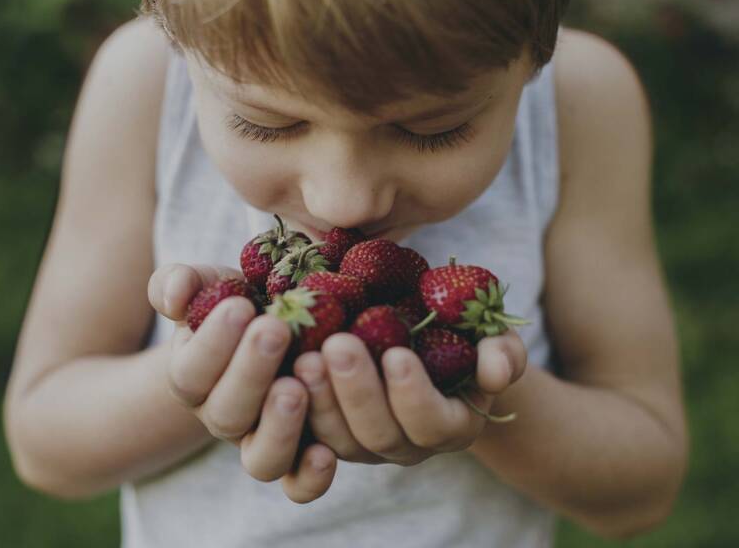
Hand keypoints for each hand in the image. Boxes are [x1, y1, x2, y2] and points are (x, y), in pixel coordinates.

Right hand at [148, 263, 336, 502]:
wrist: (275, 331)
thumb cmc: (240, 303)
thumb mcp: (211, 285)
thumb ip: (181, 284)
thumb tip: (177, 293)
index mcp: (194, 378)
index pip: (191, 372)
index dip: (213, 343)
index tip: (240, 306)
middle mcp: (224, 418)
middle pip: (226, 414)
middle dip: (249, 372)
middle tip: (275, 330)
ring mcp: (261, 442)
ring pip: (260, 460)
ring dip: (278, 427)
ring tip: (296, 388)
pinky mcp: (300, 457)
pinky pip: (299, 484)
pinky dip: (310, 477)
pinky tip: (326, 452)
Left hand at [292, 329, 526, 464]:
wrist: (422, 346)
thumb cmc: (461, 339)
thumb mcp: (490, 340)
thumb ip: (503, 353)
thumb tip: (496, 370)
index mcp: (449, 425)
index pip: (432, 423)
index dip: (414, 394)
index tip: (397, 353)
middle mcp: (406, 445)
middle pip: (378, 435)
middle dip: (357, 391)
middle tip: (337, 345)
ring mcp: (363, 445)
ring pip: (337, 441)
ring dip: (319, 401)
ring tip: (303, 357)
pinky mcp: (326, 437)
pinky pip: (305, 442)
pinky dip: (293, 415)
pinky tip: (281, 375)